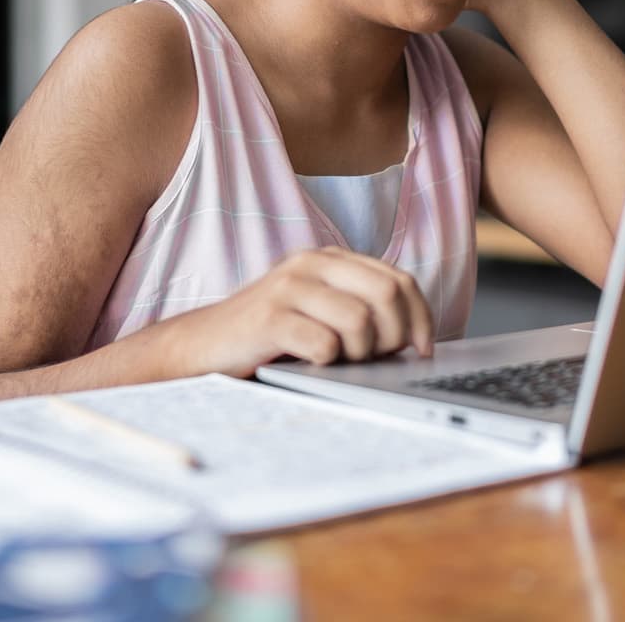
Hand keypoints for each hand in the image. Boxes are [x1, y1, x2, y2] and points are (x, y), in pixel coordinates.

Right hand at [160, 248, 435, 377]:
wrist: (203, 346)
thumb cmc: (270, 336)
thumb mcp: (321, 313)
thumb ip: (362, 311)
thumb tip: (415, 339)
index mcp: (332, 260)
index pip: (400, 280)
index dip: (421, 318)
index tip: (422, 350)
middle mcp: (313, 264)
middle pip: (388, 295)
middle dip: (394, 337)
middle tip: (375, 360)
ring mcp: (290, 288)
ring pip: (361, 322)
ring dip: (360, 354)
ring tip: (338, 363)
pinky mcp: (270, 318)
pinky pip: (325, 345)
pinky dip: (327, 363)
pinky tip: (311, 364)